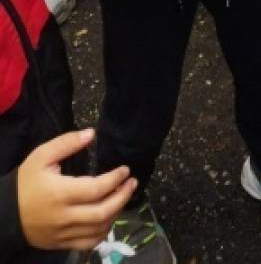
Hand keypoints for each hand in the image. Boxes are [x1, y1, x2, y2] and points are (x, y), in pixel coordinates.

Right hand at [17, 128, 135, 249]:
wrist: (5, 214)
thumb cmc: (25, 183)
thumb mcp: (42, 156)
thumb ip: (67, 143)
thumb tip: (91, 134)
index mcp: (60, 193)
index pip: (96, 189)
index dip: (115, 179)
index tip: (125, 170)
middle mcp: (65, 216)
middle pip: (102, 212)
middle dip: (122, 196)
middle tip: (132, 183)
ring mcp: (64, 233)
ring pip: (98, 230)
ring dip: (116, 213)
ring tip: (122, 196)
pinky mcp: (62, 244)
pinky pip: (88, 243)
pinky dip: (103, 232)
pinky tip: (109, 217)